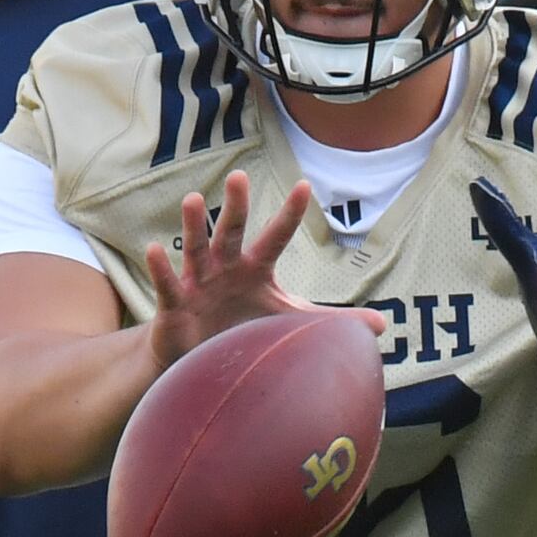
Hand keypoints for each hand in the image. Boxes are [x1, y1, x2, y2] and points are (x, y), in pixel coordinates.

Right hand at [143, 170, 348, 371]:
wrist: (199, 360)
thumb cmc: (243, 330)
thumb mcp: (287, 324)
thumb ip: (328, 322)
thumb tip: (382, 326)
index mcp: (255, 269)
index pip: (276, 237)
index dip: (290, 215)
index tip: (305, 187)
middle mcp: (225, 268)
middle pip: (232, 231)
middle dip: (235, 206)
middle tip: (239, 176)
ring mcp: (198, 283)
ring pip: (196, 248)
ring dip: (194, 225)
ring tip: (192, 199)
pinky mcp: (175, 304)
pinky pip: (168, 284)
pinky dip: (160, 268)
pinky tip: (154, 249)